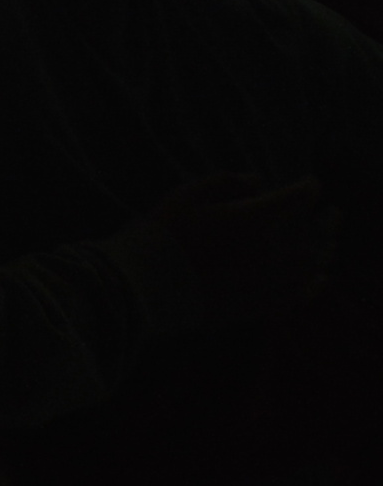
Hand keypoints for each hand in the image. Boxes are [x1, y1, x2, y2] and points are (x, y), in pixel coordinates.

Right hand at [124, 174, 331, 324]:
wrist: (152, 286)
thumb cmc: (166, 234)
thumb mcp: (189, 194)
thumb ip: (228, 182)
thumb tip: (259, 183)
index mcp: (257, 219)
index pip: (300, 198)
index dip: (308, 187)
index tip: (309, 181)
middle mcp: (275, 251)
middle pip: (317, 233)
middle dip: (327, 218)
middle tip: (333, 211)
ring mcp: (274, 280)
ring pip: (315, 263)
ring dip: (326, 249)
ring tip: (329, 241)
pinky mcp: (267, 303)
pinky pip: (304, 293)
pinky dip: (317, 282)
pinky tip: (320, 277)